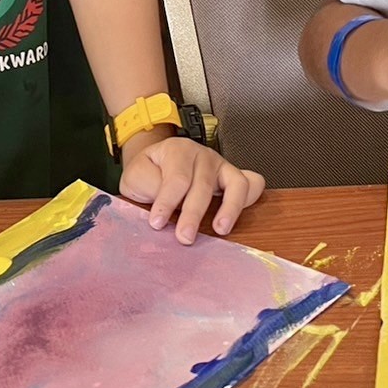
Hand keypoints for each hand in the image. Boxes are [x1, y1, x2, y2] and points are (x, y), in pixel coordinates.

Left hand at [119, 134, 264, 243]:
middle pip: (203, 185)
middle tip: (185, 237)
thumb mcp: (135, 175)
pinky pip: (252, 184)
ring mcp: (221, 166)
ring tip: (220, 229)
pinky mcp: (233, 178)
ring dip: (229, 208)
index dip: (167, 203)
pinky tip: (240, 215)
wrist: (156, 166)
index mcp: (176, 150)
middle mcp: (202, 155)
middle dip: (193, 214)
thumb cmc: (148, 173)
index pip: (176, 179)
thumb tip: (162, 200)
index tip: (157, 223)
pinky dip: (251, 198)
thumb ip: (146, 183)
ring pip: (235, 183)